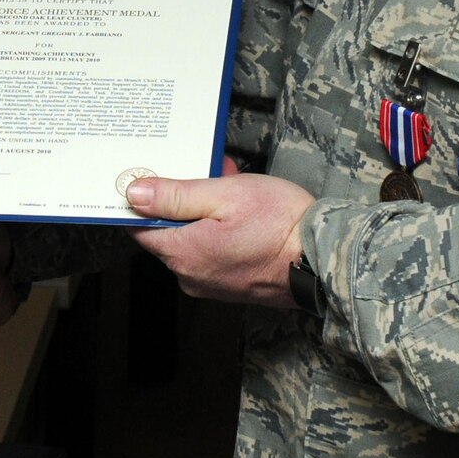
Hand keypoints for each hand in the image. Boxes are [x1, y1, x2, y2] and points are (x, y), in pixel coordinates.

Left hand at [124, 166, 315, 307]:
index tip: (155, 175)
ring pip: (192, 238)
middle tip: (209, 172)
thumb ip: (176, 195)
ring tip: (231, 183)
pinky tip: (241, 210)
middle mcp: (191, 276)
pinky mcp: (230, 285)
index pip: (139, 227)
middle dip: (183, 199)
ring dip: (204, 210)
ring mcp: (211, 284)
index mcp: (183, 253)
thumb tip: (134, 194)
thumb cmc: (280, 223)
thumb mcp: (225, 195)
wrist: (324, 258)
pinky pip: (211, 252)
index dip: (143, 199)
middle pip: (167, 231)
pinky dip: (218, 229)